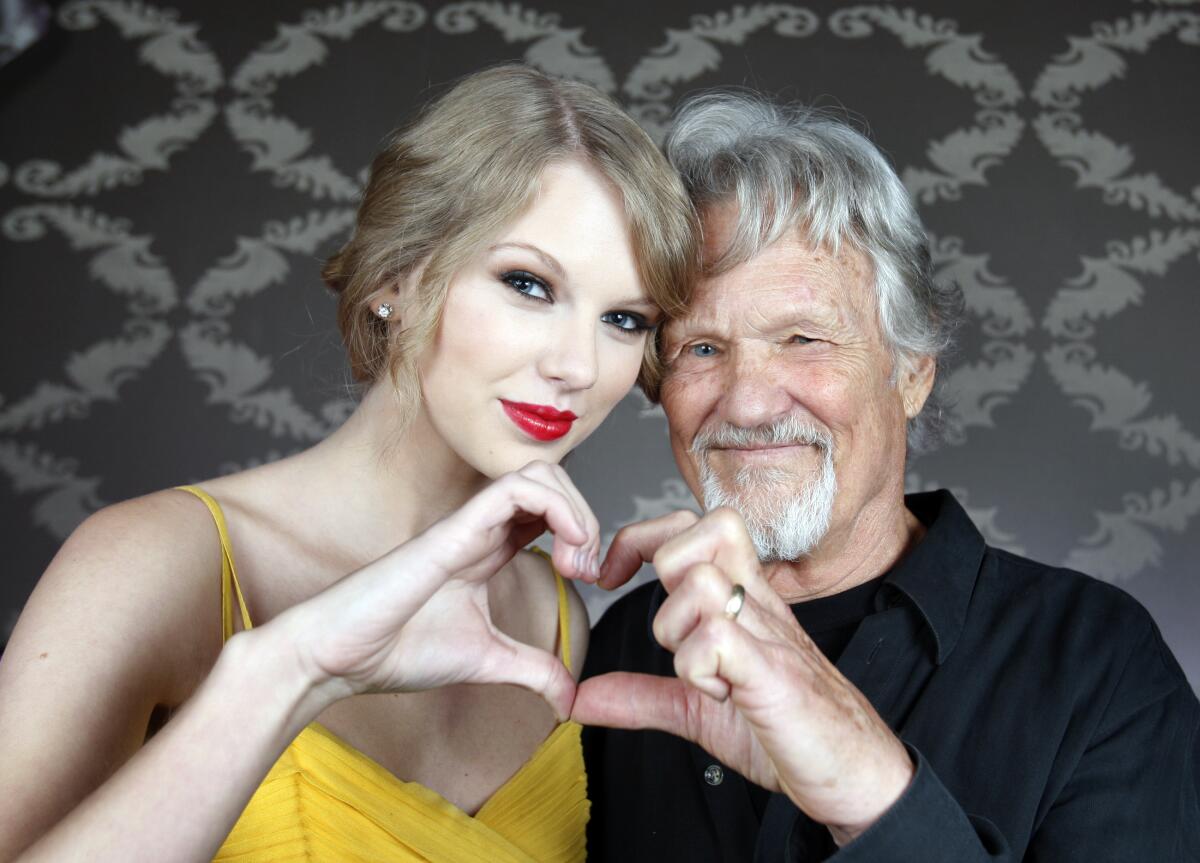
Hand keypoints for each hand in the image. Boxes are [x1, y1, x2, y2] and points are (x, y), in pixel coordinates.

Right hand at [271, 461, 598, 719]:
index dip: (582, 531)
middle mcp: (481, 528)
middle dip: (587, 515)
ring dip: (575, 510)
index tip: (591, 579)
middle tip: (588, 569)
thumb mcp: (487, 661)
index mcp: (487, 550)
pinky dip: (555, 508)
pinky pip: (514, 489)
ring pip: (538, 474)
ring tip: (577, 560)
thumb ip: (532, 671)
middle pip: (551, 481)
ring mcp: (468, 524)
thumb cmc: (397, 650)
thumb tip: (569, 699)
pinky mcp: (453, 530)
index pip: (548, 510)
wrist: (340, 657)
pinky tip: (563, 552)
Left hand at [573, 508, 913, 842]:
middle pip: (700, 530)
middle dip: (659, 570)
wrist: (856, 774)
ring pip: (700, 582)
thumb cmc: (789, 730)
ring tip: (699, 672)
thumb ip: (642, 695)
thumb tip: (579, 697)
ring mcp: (768, 634)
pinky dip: (698, 668)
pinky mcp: (774, 674)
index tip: (610, 576)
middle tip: (663, 627)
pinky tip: (718, 694)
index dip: (641, 537)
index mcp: (740, 602)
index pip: (693, 527)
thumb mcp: (699, 709)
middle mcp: (756, 604)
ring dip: (677, 629)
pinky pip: (717, 639)